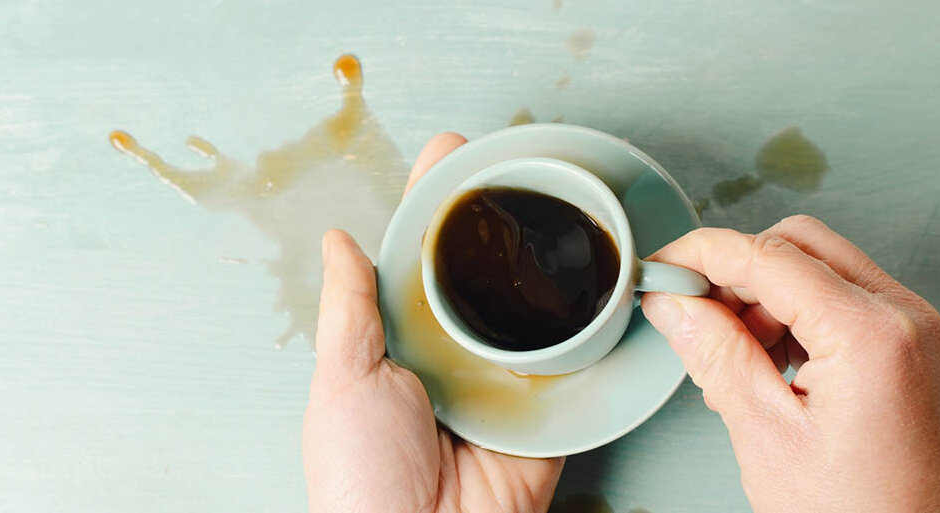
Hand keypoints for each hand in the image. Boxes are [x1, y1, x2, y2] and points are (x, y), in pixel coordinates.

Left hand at [302, 133, 563, 512]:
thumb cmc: (363, 481)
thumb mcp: (343, 384)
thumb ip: (350, 312)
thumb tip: (338, 243)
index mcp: (402, 340)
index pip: (420, 256)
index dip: (435, 205)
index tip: (452, 155)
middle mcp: (456, 352)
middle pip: (482, 271)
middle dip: (502, 218)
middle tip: (520, 164)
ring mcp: (504, 379)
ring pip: (532, 309)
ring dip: (550, 264)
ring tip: (566, 203)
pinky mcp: (546, 411)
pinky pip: (573, 361)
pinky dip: (589, 327)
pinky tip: (600, 282)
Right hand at [641, 217, 939, 511]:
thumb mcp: (767, 435)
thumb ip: (715, 355)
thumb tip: (676, 303)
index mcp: (871, 333)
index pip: (769, 256)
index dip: (703, 254)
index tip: (662, 267)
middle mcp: (902, 318)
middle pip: (798, 244)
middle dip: (736, 271)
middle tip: (688, 309)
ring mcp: (910, 331)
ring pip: (817, 267)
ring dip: (762, 296)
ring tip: (730, 356)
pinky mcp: (904, 349)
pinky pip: (838, 301)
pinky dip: (792, 317)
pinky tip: (764, 364)